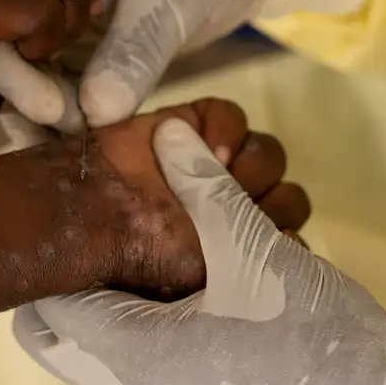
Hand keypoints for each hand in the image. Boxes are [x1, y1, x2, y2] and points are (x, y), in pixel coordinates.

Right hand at [0, 0, 304, 128]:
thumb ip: (133, 52)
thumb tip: (95, 113)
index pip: (3, 15)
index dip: (17, 68)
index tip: (52, 111)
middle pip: (10, 49)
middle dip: (30, 98)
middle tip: (66, 136)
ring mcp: (63, 19)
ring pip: (38, 74)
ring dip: (49, 113)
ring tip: (71, 151)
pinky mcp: (89, 47)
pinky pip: (69, 84)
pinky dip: (73, 112)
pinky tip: (84, 143)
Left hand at [15, 120, 385, 384]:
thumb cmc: (316, 343)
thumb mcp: (258, 252)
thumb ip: (207, 189)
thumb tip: (170, 135)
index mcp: (133, 353)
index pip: (44, 306)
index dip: (62, 253)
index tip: (91, 218)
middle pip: (63, 332)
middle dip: (87, 278)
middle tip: (124, 239)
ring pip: (106, 349)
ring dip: (129, 299)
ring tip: (172, 261)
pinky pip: (144, 369)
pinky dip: (159, 328)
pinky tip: (206, 298)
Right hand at [81, 98, 309, 299]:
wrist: (91, 213)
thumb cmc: (147, 255)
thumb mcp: (207, 268)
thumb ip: (257, 252)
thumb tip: (294, 239)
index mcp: (237, 253)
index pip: (292, 241)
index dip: (284, 236)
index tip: (266, 241)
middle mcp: (231, 209)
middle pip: (288, 197)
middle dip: (270, 203)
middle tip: (235, 210)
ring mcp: (214, 166)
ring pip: (268, 154)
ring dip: (253, 165)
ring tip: (220, 175)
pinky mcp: (195, 126)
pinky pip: (232, 116)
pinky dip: (225, 128)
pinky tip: (207, 147)